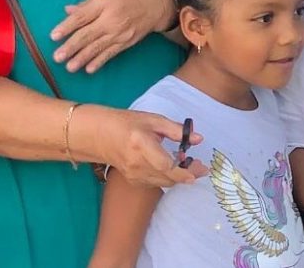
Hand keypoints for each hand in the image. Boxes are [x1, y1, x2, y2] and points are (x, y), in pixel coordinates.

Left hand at [51, 0, 176, 72]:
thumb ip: (88, 3)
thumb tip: (67, 11)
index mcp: (105, 1)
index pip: (82, 16)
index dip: (66, 27)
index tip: (53, 36)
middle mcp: (112, 18)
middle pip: (87, 34)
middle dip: (71, 47)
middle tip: (56, 57)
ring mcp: (121, 31)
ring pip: (98, 47)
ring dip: (82, 58)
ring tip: (69, 67)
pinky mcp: (128, 41)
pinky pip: (112, 53)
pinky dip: (101, 61)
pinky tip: (90, 69)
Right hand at [91, 106, 207, 186]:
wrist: (101, 135)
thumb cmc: (129, 124)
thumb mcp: (154, 120)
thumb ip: (177, 130)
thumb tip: (198, 138)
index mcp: (141, 144)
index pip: (165, 165)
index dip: (184, 170)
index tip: (200, 169)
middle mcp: (136, 163)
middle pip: (167, 177)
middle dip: (188, 175)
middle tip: (202, 168)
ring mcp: (133, 174)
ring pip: (163, 182)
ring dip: (179, 177)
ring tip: (190, 164)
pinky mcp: (132, 181)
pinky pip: (155, 183)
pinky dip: (167, 178)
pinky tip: (173, 168)